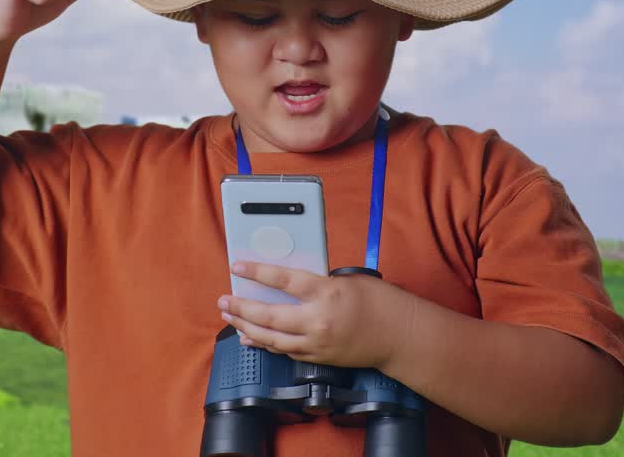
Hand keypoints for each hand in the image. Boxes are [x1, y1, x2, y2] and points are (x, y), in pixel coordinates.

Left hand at [216, 262, 416, 369]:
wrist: (399, 335)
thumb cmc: (378, 302)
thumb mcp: (347, 279)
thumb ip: (318, 281)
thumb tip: (289, 283)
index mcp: (326, 293)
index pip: (283, 280)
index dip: (257, 272)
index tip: (238, 266)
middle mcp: (318, 320)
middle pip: (269, 316)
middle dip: (241, 308)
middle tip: (224, 300)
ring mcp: (317, 343)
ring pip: (271, 338)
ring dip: (246, 328)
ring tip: (230, 317)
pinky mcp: (318, 358)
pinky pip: (284, 351)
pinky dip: (265, 343)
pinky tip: (251, 337)